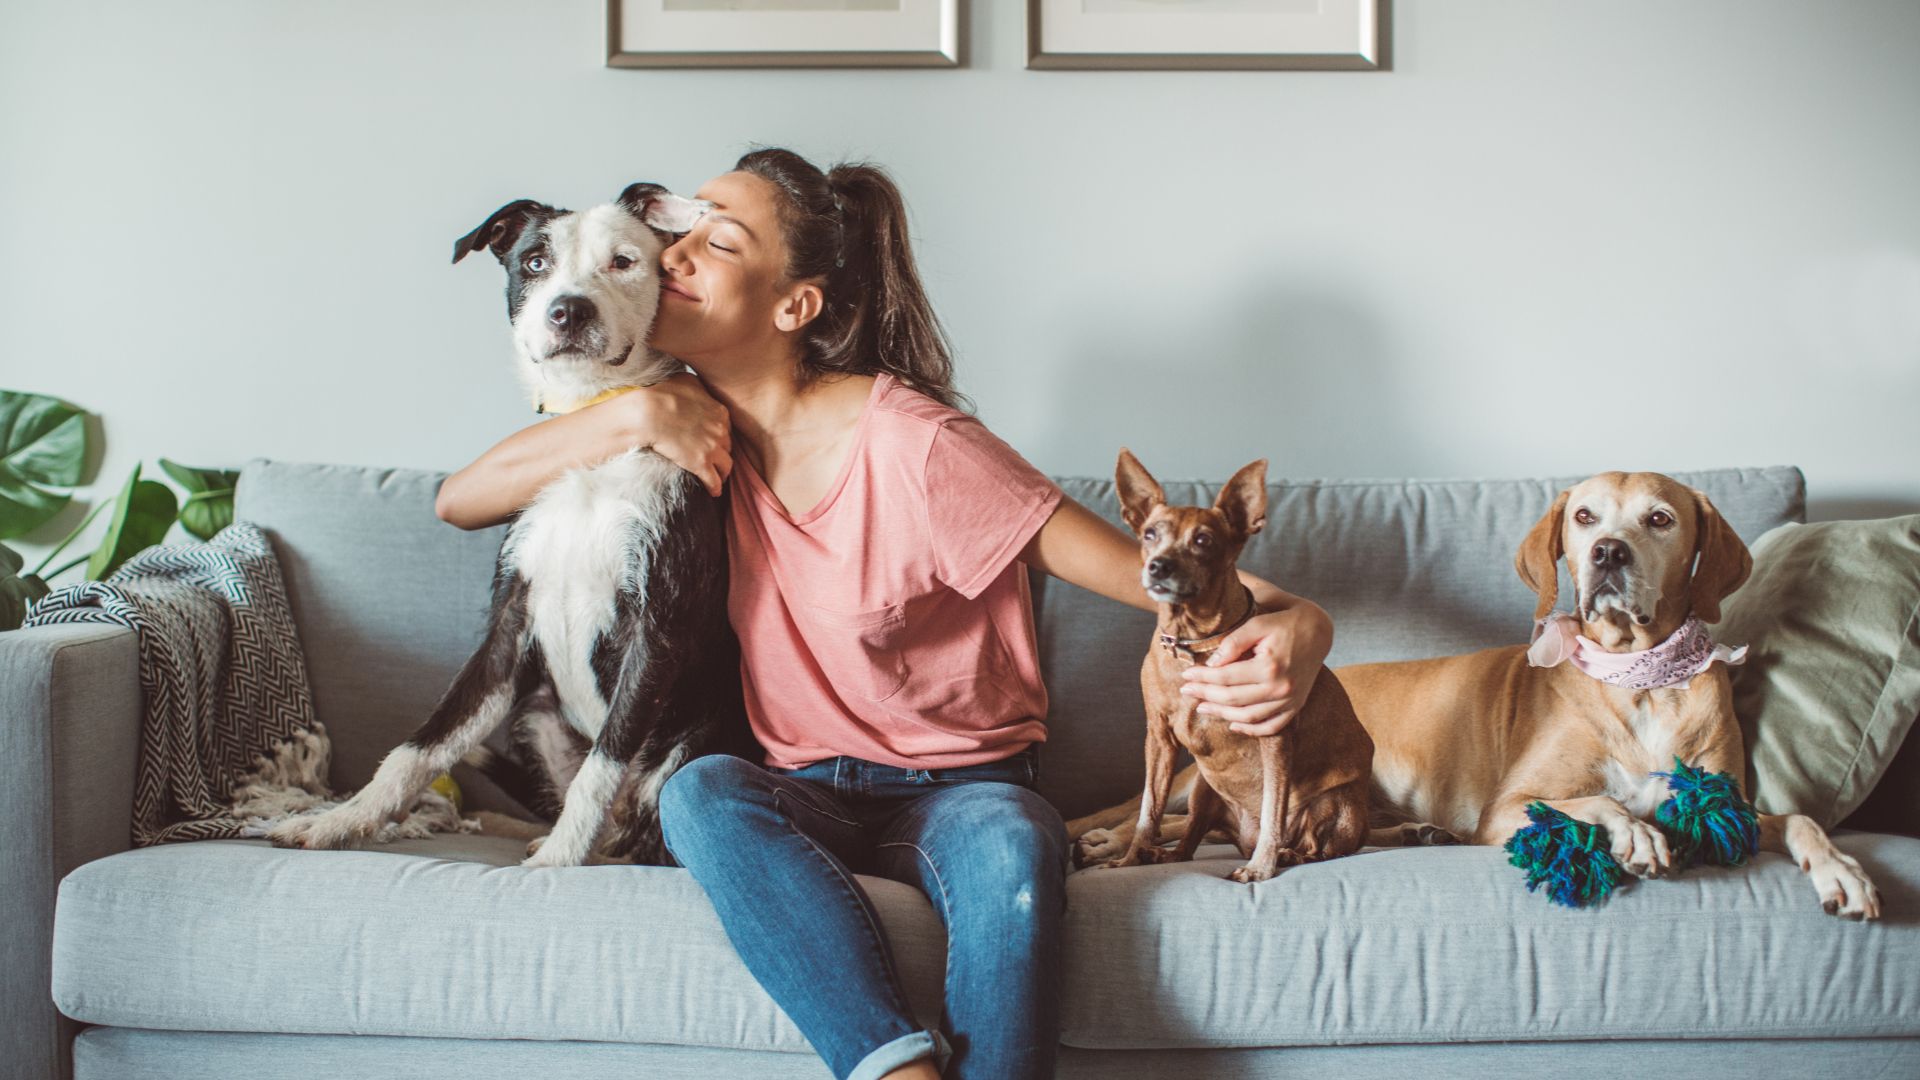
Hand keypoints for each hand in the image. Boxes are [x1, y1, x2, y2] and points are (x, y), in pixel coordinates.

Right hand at [617, 373, 731, 495]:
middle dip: (722, 451)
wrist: (648, 413)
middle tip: (714, 458)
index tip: (713, 439)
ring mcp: (712, 448)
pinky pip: (714, 481)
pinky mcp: (701, 464)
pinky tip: (713, 492)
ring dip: (723, 471)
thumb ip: (698, 388)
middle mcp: (720, 430)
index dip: (719, 434)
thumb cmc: (662, 393)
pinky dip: (714, 487)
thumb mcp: (686, 381)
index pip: (726, 427)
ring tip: (718, 477)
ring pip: (726, 465)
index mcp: (719, 411)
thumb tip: (698, 389)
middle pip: (728, 445)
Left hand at [1180, 601, 1332, 736]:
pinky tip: (1233, 724)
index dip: (1202, 678)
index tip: (1186, 676)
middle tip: (1186, 692)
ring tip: (1202, 707)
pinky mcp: (1296, 705)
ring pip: (1249, 717)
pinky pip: (1272, 726)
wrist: (1319, 630)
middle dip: (1206, 696)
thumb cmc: (1285, 622)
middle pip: (1233, 699)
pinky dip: (1251, 730)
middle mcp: (1281, 688)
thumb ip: (1233, 643)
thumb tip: (1211, 664)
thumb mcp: (1257, 623)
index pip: (1225, 677)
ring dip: (1222, 715)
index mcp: (1270, 666)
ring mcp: (1290, 700)